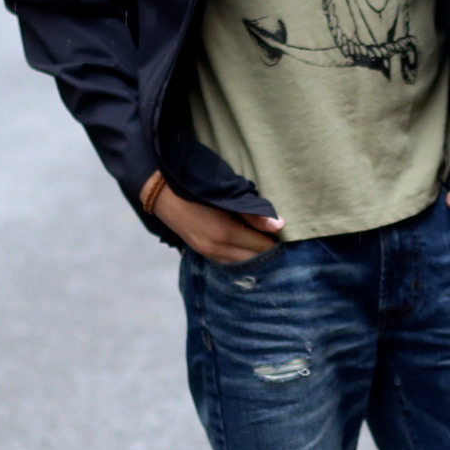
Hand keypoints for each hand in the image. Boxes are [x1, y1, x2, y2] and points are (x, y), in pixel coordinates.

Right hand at [146, 173, 283, 261]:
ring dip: (254, 255)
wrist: (161, 191)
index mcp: (225, 233)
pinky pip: (228, 261)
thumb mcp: (227, 194)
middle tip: (280, 240)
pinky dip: (241, 257)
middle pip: (253, 259)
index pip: (262, 247)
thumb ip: (253, 212)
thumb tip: (279, 226)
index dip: (276, 241)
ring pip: (241, 263)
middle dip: (268, 251)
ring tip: (265, 242)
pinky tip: (247, 247)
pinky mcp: (201, 251)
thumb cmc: (197, 185)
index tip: (288, 234)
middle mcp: (216, 248)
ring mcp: (207, 252)